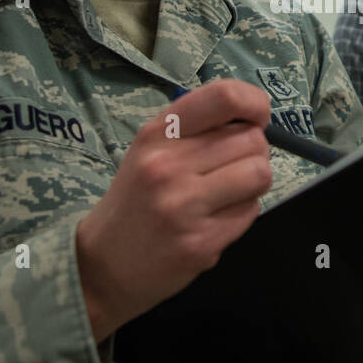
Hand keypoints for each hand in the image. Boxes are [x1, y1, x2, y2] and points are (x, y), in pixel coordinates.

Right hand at [75, 79, 273, 341]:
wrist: (103, 264)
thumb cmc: (136, 200)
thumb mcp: (150, 151)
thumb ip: (196, 129)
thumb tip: (254, 119)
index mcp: (157, 134)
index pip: (224, 97)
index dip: (255, 103)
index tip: (257, 118)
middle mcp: (168, 165)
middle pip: (252, 140)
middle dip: (253, 152)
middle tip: (232, 168)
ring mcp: (184, 206)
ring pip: (259, 174)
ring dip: (253, 183)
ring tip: (228, 193)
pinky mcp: (200, 243)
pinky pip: (251, 212)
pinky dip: (242, 213)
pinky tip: (214, 220)